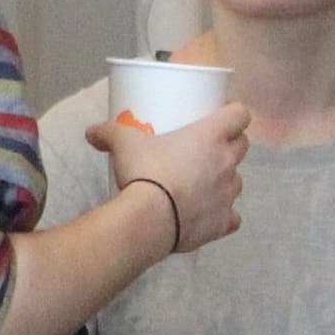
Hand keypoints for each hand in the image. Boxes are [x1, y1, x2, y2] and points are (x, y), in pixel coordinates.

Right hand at [91, 100, 250, 255]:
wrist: (149, 219)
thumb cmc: (144, 171)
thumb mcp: (122, 144)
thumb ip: (109, 133)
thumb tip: (91, 132)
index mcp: (210, 136)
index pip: (240, 115)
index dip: (233, 112)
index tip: (218, 114)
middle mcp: (227, 162)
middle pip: (243, 146)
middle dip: (230, 144)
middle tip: (206, 147)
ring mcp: (229, 194)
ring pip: (237, 181)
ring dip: (224, 179)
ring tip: (201, 183)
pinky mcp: (224, 222)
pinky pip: (231, 216)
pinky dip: (222, 214)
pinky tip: (206, 215)